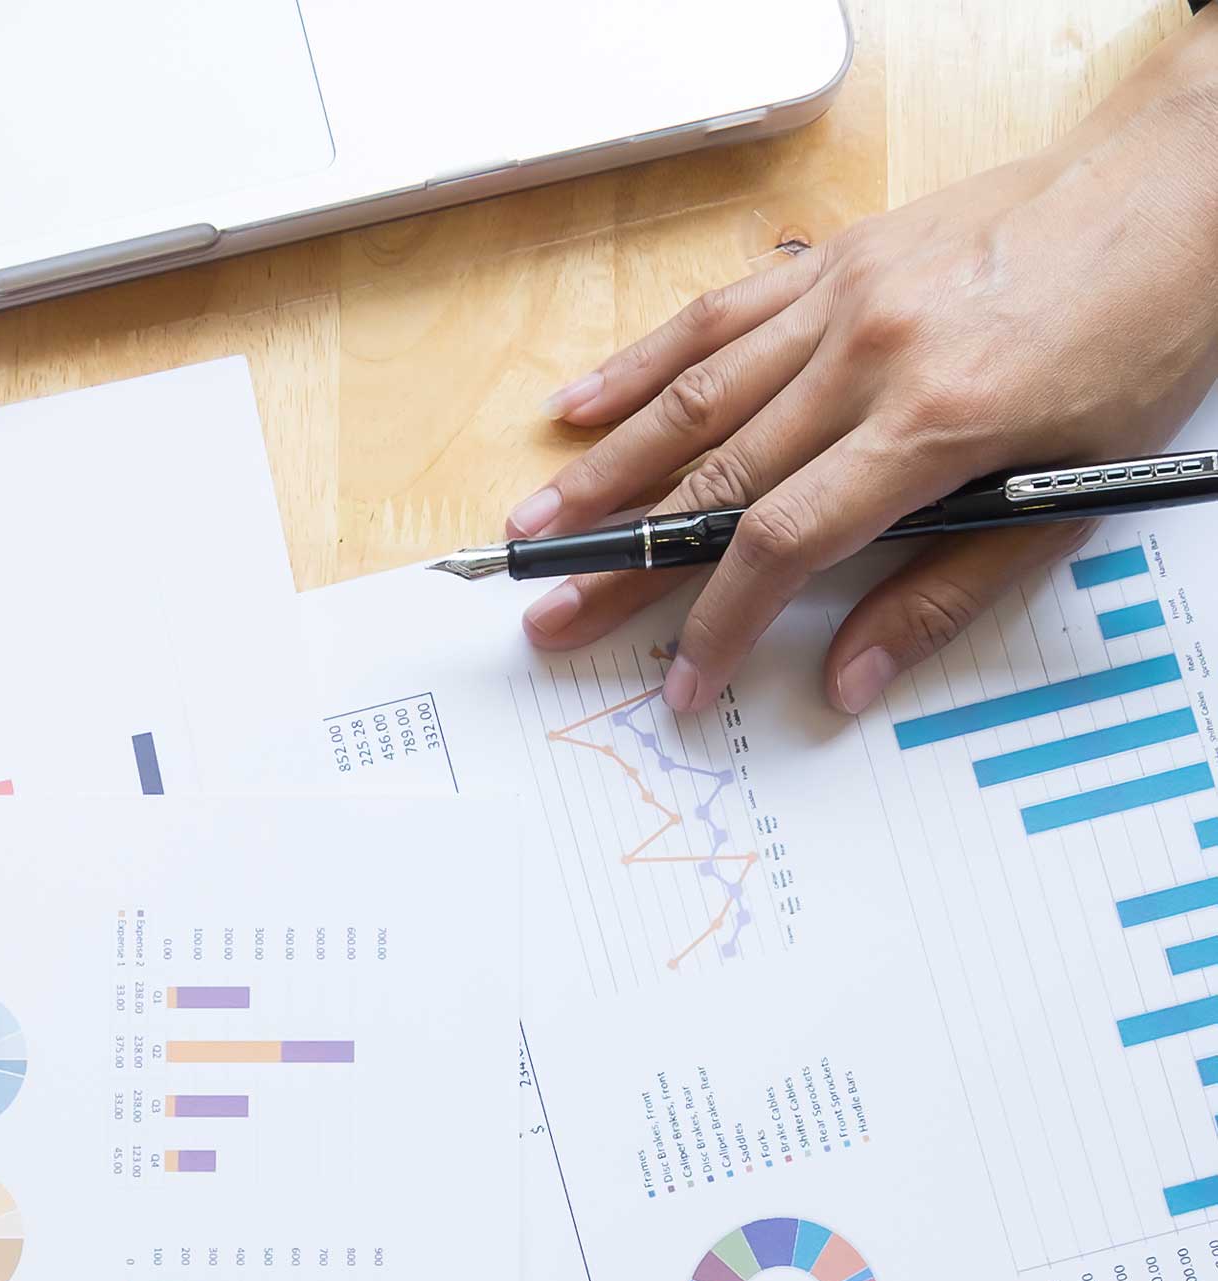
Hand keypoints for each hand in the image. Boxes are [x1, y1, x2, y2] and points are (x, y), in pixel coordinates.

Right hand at [512, 9, 1217, 714]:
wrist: (1184, 189)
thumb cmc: (1143, 342)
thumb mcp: (1074, 496)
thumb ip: (950, 591)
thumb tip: (850, 677)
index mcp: (933, 424)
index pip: (783, 542)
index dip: (719, 622)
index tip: (681, 682)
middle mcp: (870, 354)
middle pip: (713, 478)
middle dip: (620, 561)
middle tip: (550, 613)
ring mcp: (844, 297)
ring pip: (695, 395)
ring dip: (604, 469)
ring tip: (535, 524)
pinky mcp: (840, 259)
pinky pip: (719, 313)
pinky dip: (642, 362)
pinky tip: (580, 407)